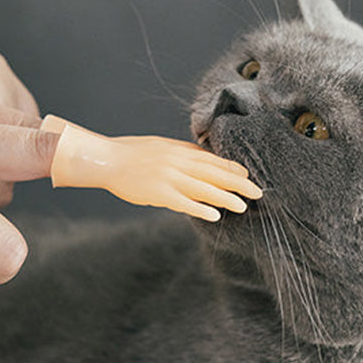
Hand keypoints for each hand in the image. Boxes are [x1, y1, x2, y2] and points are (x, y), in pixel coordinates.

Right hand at [43, 116, 262, 220]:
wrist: (104, 159)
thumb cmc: (133, 153)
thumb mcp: (163, 146)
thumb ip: (184, 153)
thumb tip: (207, 157)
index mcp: (180, 150)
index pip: (214, 160)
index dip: (233, 169)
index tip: (249, 176)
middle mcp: (178, 162)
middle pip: (215, 174)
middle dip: (239, 184)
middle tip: (258, 193)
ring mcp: (169, 177)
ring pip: (204, 188)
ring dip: (226, 198)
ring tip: (243, 206)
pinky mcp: (158, 193)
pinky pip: (184, 203)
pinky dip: (200, 208)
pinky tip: (215, 215)